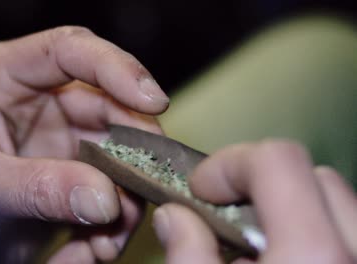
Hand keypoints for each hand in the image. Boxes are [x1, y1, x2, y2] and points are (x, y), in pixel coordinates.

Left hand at [0, 26, 168, 262]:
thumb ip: (35, 186)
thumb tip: (104, 199)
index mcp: (3, 77)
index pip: (68, 51)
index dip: (116, 67)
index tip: (151, 100)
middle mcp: (40, 101)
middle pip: (107, 105)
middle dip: (134, 145)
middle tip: (149, 181)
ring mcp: (59, 137)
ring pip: (116, 152)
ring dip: (124, 194)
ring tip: (111, 235)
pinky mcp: (71, 172)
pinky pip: (108, 188)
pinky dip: (111, 219)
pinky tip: (98, 246)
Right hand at [152, 140, 356, 262]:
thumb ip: (186, 253)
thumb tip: (175, 216)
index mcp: (312, 255)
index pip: (279, 160)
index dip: (230, 163)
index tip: (203, 188)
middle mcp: (355, 253)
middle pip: (314, 176)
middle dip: (262, 186)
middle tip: (228, 219)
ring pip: (335, 203)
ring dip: (291, 211)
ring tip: (257, 249)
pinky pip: (347, 232)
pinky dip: (313, 234)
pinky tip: (286, 263)